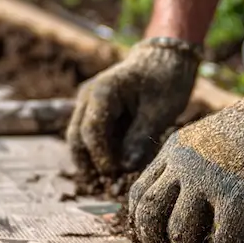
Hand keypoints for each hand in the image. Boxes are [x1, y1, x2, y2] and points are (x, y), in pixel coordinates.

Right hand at [66, 37, 200, 175]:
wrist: (166, 58)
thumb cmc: (166, 80)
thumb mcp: (160, 111)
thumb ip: (140, 138)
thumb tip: (125, 167)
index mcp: (102, 91)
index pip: (90, 131)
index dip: (101, 157)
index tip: (116, 175)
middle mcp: (88, 96)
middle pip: (77, 137)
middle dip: (91, 163)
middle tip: (111, 184)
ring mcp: (89, 103)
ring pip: (81, 139)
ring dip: (95, 160)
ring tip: (115, 180)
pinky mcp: (96, 112)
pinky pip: (92, 136)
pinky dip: (102, 152)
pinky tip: (119, 167)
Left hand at [129, 72, 243, 242]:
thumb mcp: (206, 140)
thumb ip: (188, 166)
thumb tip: (181, 207)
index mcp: (174, 151)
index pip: (139, 192)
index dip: (140, 222)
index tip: (152, 237)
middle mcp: (184, 166)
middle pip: (149, 214)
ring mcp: (208, 181)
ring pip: (179, 232)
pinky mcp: (237, 198)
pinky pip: (221, 239)